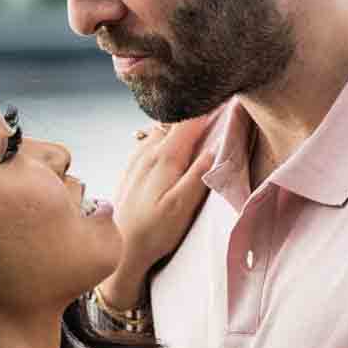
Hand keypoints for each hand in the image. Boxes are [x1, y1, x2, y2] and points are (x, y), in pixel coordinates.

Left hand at [102, 116, 214, 306]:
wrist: (120, 248)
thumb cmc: (154, 231)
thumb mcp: (183, 205)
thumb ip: (199, 174)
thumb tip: (216, 147)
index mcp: (165, 157)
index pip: (191, 120)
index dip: (209, 108)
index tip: (226, 99)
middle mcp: (148, 151)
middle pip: (175, 120)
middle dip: (195, 112)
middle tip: (216, 108)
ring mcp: (137, 158)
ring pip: (161, 128)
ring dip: (179, 123)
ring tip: (197, 120)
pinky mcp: (132, 168)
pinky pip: (150, 140)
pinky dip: (165, 135)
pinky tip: (171, 142)